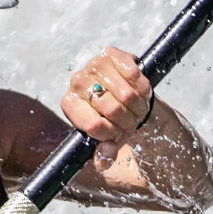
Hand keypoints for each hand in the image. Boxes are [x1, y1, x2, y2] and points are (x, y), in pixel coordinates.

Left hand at [61, 47, 155, 165]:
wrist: (124, 94)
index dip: (111, 133)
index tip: (117, 135)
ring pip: (126, 94)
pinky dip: (142, 87)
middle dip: (128, 121)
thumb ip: (104, 154)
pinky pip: (134, 74)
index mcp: (70, 104)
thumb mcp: (108, 140)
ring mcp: (93, 66)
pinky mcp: (111, 54)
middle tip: (132, 121)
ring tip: (137, 108)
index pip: (93, 125)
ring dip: (139, 106)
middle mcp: (77, 82)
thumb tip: (105, 159)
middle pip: (112, 109)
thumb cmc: (112, 119)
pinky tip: (139, 90)